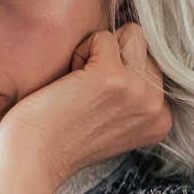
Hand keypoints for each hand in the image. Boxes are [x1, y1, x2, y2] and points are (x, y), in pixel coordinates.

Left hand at [0, 23, 172, 186]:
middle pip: (143, 46)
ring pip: (131, 35)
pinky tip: (67, 83)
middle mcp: (157, 106)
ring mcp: (138, 91)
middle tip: (84, 94)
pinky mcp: (113, 77)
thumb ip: (132, 94)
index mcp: (160, 118)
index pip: (152, 64)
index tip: (93, 106)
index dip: (117, 73)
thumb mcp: (113, 121)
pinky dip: (79, 52)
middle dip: (110, 58)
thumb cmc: (58, 138)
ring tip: (78, 85)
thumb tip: (133, 43)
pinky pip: (101, 37)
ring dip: (98, 52)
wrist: (32, 158)